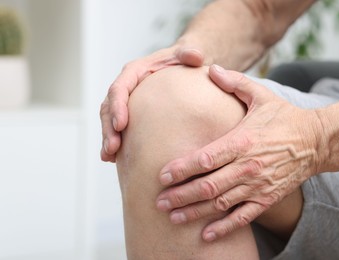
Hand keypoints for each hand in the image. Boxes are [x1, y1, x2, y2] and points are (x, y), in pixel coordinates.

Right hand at [100, 46, 204, 161]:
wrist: (181, 67)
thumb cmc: (183, 61)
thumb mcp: (187, 55)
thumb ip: (189, 54)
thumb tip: (196, 56)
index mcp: (134, 72)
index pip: (119, 88)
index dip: (117, 106)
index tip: (121, 124)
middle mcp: (126, 86)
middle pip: (109, 107)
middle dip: (108, 128)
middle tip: (112, 148)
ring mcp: (126, 101)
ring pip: (109, 120)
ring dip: (107, 138)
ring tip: (109, 157)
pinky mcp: (129, 113)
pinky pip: (116, 129)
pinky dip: (113, 143)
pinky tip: (113, 160)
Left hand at [156, 65, 322, 241]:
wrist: (316, 141)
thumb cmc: (284, 117)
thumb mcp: (261, 94)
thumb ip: (235, 82)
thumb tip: (210, 67)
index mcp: (242, 141)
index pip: (206, 159)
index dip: (182, 169)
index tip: (162, 176)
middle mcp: (248, 166)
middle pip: (208, 186)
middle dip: (181, 196)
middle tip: (159, 203)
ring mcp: (258, 185)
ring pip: (221, 204)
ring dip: (195, 212)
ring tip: (173, 218)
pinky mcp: (267, 198)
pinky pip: (243, 217)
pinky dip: (224, 228)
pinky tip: (206, 235)